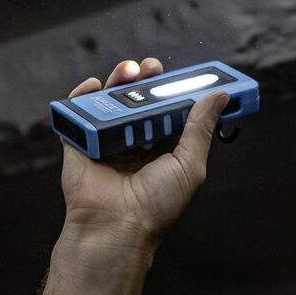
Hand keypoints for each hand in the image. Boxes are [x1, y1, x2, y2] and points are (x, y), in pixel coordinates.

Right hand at [58, 56, 226, 244]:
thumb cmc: (156, 205)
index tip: (187, 73)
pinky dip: (82, 95)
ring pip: (110, 101)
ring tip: (129, 71)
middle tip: (153, 68)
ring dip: (119, 80)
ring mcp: (106, 142)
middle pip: (139, 101)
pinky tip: (95, 85)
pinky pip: (76, 113)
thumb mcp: (189, 164)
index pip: (170, 111)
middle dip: (147, 80)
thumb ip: (201, 128)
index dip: (176, 90)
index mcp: (162, 149)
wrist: (116, 226)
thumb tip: (219, 96)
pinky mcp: (80, 144)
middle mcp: (134, 143)